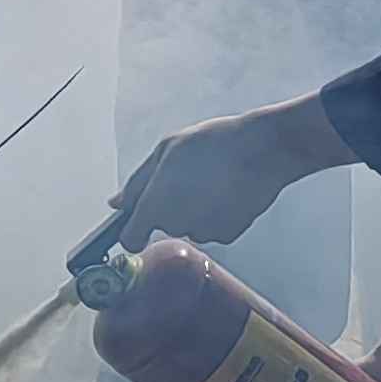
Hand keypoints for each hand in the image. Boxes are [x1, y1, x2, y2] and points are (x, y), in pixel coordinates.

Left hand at [112, 94, 350, 250]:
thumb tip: (117, 204)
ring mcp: (204, 231)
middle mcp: (177, 224)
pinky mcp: (228, 234)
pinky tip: (228, 189)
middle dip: (170, 206)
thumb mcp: (166, 150)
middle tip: (188, 176)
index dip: (130, 232)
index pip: (130, 238)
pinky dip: (217, 213)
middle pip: (164, 224)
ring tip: (212, 178)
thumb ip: (137, 182)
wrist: (263, 150)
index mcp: (156, 204)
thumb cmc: (213, 143)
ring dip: (194, 208)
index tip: (135, 225)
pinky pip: (213, 227)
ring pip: (189, 225)